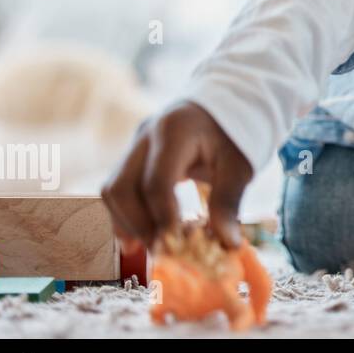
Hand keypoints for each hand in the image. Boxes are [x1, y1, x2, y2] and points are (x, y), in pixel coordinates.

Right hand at [101, 101, 252, 252]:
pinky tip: (141, 237)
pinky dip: (127, 214)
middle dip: (138, 224)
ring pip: (113, 189)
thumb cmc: (235, 132)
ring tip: (151, 247)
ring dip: (128, 223)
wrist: (227, 101)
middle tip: (161, 251)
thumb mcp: (239, 165)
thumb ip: (229, 203)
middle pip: (122, 186)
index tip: (175, 246)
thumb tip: (226, 245)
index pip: (157, 181)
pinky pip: (119, 188)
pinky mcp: (133, 155)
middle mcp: (146, 134)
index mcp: (175, 130)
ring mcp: (135, 143)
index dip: (162, 218)